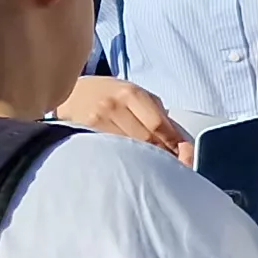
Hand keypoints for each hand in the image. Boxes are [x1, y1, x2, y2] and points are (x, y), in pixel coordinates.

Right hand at [55, 74, 193, 161]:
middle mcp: (114, 105)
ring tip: (152, 164)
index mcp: (132, 94)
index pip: (159, 124)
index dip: (173, 142)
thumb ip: (157, 113)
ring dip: (145, 158)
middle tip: (172, 163)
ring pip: (130, 147)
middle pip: (146, 139)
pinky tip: (130, 160)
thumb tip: (179, 139)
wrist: (74, 92)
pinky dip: (125, 157)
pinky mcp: (86, 132)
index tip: (183, 153)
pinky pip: (112, 150)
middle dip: (162, 153)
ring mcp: (98, 119)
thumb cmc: (111, 94)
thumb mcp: (135, 94)